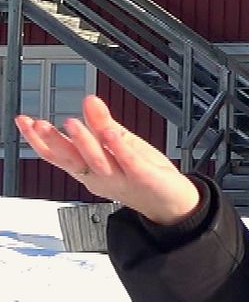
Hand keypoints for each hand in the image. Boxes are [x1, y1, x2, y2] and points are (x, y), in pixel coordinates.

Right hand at [14, 95, 201, 225]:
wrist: (171, 202)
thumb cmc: (140, 173)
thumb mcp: (118, 144)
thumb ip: (102, 123)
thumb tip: (88, 99)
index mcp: (90, 169)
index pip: (59, 155)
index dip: (39, 140)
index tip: (23, 121)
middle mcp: (99, 176)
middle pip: (72, 159)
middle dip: (53, 142)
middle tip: (37, 124)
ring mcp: (120, 177)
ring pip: (98, 160)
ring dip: (84, 142)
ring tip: (71, 123)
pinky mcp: (141, 175)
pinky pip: (128, 161)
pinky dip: (118, 148)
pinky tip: (111, 133)